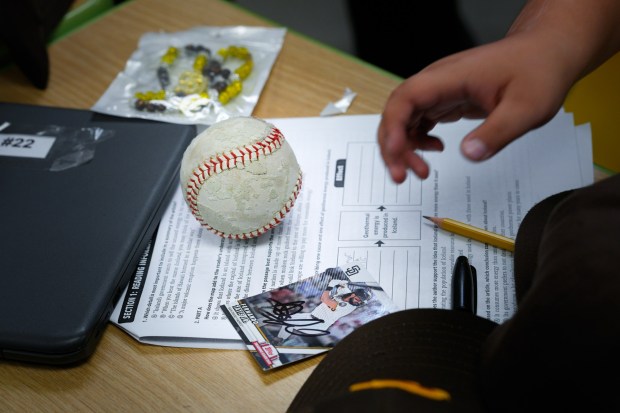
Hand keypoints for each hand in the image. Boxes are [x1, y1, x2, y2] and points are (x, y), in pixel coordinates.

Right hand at [378, 34, 572, 181]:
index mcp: (451, 77)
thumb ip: (497, 132)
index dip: (394, 126)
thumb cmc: (537, 70)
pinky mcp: (446, 100)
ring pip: (404, 119)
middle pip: (397, 111)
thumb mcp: (527, 107)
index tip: (396, 152)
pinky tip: (434, 150)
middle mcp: (438, 82)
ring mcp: (440, 91)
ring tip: (420, 171)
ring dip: (404, 147)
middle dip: (393, 146)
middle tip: (403, 175)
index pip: (407, 98)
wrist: (545, 53)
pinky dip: (417, 141)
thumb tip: (469, 155)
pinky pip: (418, 121)